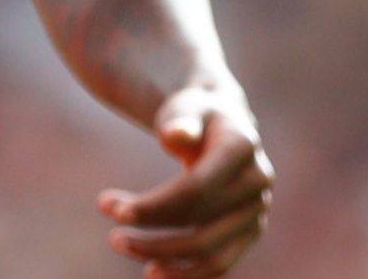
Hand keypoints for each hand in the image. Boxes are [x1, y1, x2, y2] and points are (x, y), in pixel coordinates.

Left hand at [99, 85, 272, 278]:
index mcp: (241, 148)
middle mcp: (257, 183)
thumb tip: (176, 135)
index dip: (154, 206)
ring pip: (212, 253)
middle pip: (201, 223)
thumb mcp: (185, 106)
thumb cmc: (194, 114)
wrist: (221, 123)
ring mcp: (257, 211)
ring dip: (164, 257)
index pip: (196, 189)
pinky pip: (221, 264)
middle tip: (112, 234)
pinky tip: (153, 269)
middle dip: (151, 230)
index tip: (110, 208)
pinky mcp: (250, 231)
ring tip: (122, 245)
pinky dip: (188, 274)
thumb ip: (180, 119)